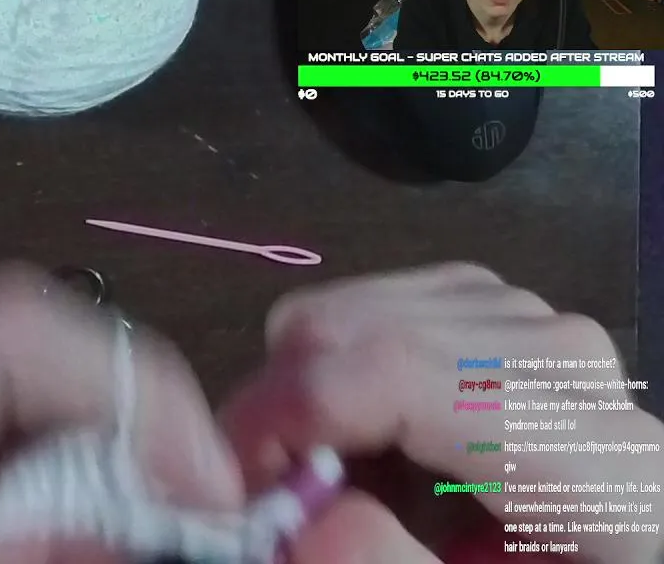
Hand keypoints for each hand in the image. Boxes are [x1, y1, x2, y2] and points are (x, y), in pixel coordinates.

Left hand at [0, 264, 242, 561]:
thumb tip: (126, 533)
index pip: (10, 343)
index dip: (130, 396)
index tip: (206, 482)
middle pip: (38, 327)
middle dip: (134, 412)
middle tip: (188, 502)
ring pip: (41, 327)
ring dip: (103, 410)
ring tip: (123, 490)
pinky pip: (18, 335)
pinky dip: (63, 399)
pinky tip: (55, 459)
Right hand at [220, 263, 663, 563]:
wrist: (610, 550)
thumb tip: (302, 519)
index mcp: (593, 452)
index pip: (401, 370)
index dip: (288, 413)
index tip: (231, 485)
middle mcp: (558, 354)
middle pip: (353, 329)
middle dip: (278, 413)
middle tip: (273, 500)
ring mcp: (522, 316)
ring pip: (340, 312)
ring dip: (301, 396)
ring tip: (336, 480)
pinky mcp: (488, 302)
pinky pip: (357, 308)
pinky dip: (329, 373)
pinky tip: (371, 440)